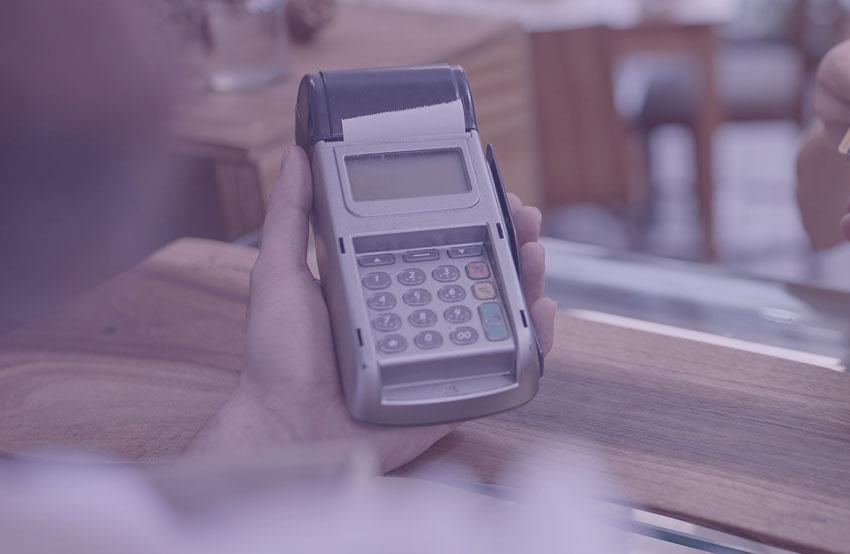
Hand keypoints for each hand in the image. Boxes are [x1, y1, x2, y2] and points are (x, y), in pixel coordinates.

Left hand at [188, 146, 556, 471]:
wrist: (290, 429)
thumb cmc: (279, 361)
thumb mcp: (280, 274)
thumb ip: (290, 216)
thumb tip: (295, 156)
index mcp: (386, 282)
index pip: (441, 239)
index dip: (473, 214)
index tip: (492, 190)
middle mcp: (420, 312)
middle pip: (481, 268)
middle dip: (511, 239)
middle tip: (524, 218)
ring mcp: (443, 349)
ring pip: (501, 309)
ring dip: (528, 277)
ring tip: (534, 253)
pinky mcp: (459, 388)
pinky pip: (506, 363)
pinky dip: (535, 339)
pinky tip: (540, 313)